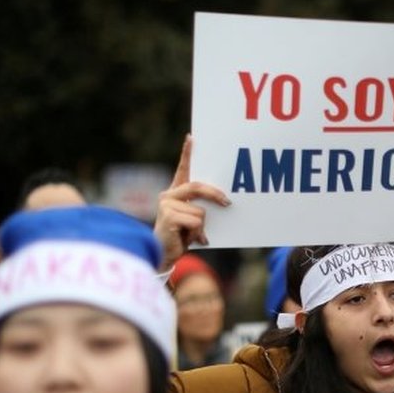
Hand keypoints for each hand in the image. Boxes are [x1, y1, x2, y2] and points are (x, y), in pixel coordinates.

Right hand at [153, 135, 229, 272]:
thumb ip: (201, 207)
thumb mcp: (194, 219)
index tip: (192, 138)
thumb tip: (223, 201)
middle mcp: (168, 195)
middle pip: (198, 187)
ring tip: (191, 234)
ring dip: (202, 226)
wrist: (166, 255)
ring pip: (200, 210)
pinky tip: (187, 239)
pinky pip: (196, 221)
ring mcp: (166, 204)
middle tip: (228, 203)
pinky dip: (197, 233)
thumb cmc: (182, 236)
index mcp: (175, 192)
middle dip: (215, 195)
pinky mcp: (168, 215)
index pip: (182, 169)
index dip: (187, 153)